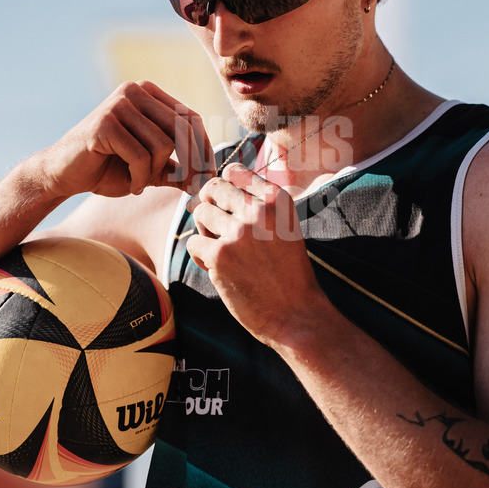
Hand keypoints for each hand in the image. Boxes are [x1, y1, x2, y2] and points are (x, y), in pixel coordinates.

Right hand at [39, 81, 215, 198]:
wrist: (62, 174)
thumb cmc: (107, 168)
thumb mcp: (150, 168)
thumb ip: (177, 168)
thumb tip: (209, 178)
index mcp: (148, 93)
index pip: (191, 118)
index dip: (204, 149)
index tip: (207, 176)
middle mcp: (135, 91)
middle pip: (183, 128)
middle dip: (191, 163)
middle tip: (189, 188)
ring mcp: (118, 104)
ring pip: (162, 144)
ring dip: (156, 174)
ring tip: (141, 183)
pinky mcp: (104, 123)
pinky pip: (140, 156)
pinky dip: (140, 178)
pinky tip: (131, 184)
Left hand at [185, 162, 325, 345]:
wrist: (295, 315)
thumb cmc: (287, 273)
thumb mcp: (285, 228)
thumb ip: (258, 206)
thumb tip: (211, 189)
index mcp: (278, 200)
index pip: (235, 172)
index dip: (224, 187)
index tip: (226, 205)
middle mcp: (259, 210)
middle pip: (213, 188)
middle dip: (209, 205)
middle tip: (217, 228)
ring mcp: (238, 232)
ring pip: (200, 214)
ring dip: (205, 233)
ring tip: (222, 251)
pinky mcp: (220, 256)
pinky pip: (193, 244)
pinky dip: (201, 257)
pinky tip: (218, 269)